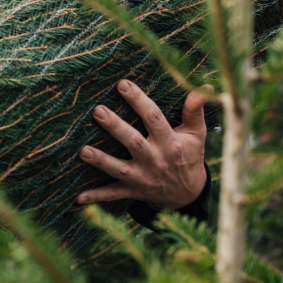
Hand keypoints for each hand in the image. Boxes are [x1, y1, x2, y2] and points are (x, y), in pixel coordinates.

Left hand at [76, 79, 207, 209]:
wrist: (189, 194)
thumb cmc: (189, 156)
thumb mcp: (196, 134)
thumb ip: (195, 111)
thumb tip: (203, 86)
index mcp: (170, 144)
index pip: (154, 118)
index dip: (139, 101)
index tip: (123, 84)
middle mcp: (155, 161)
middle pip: (133, 142)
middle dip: (116, 127)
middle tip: (98, 111)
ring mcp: (143, 178)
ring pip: (119, 168)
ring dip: (101, 161)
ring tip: (83, 151)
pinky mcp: (134, 191)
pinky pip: (113, 195)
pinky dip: (97, 197)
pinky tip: (78, 198)